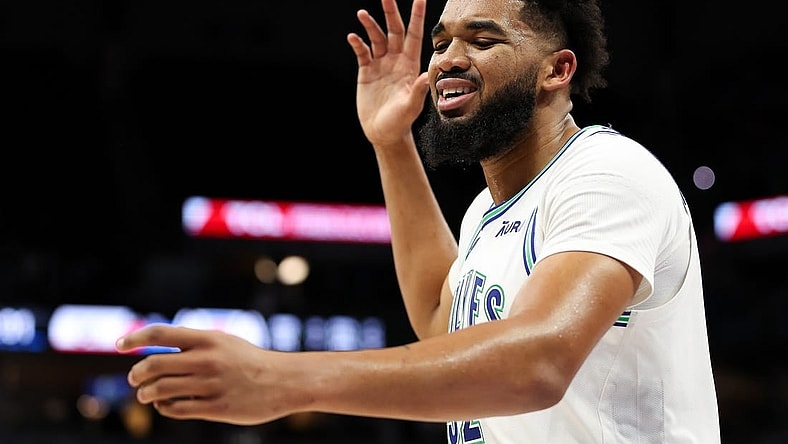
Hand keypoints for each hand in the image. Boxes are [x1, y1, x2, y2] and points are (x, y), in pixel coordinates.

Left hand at [116, 324, 296, 424]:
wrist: (283, 381)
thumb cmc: (249, 361)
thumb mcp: (224, 343)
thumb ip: (194, 344)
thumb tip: (157, 350)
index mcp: (208, 339)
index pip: (161, 334)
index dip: (135, 338)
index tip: (119, 345)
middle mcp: (207, 360)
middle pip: (153, 365)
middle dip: (137, 374)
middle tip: (135, 378)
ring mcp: (211, 385)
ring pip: (160, 390)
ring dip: (146, 394)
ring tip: (146, 394)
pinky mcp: (216, 408)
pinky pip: (176, 409)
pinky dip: (164, 407)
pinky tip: (165, 405)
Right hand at [347, 0, 429, 146]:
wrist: (384, 133)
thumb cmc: (400, 121)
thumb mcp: (411, 107)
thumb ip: (417, 91)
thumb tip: (423, 76)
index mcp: (409, 65)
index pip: (413, 35)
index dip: (416, 17)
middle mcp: (395, 61)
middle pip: (394, 30)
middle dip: (390, 12)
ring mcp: (381, 65)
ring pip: (376, 38)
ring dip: (370, 25)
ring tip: (362, 14)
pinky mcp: (366, 72)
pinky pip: (362, 53)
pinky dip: (357, 44)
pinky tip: (353, 37)